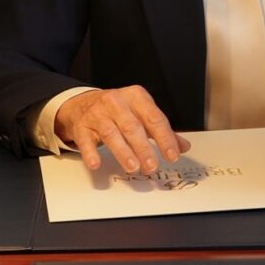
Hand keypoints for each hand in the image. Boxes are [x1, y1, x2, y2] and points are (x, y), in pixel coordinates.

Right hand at [54, 85, 190, 172]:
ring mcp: (97, 113)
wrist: (83, 103)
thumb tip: (183, 147)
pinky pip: (86, 140)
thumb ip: (161, 131)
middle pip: (132, 126)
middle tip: (152, 165)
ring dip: (123, 152)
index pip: (154, 118)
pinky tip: (96, 163)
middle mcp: (117, 102)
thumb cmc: (118, 110)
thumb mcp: (141, 114)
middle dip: (143, 147)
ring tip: (133, 167)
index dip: (165, 138)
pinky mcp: (82, 126)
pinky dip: (91, 152)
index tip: (172, 155)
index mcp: (136, 97)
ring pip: (111, 133)